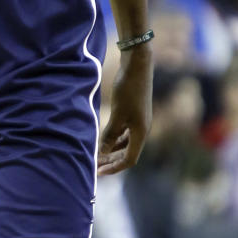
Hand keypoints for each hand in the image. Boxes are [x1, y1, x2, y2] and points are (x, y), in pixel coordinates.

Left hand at [98, 47, 152, 174]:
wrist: (138, 65)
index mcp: (141, 132)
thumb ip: (110, 135)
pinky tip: (104, 138)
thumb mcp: (117, 114)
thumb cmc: (128, 89)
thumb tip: (102, 153)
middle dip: (111, 161)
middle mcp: (142, 129)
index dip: (114, 168)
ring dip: (112, 150)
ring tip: (97, 154)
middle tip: (94, 166)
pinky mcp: (135, 112)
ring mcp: (139, 121)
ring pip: (126, 143)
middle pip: (127, 153)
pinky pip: (125, 132)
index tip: (99, 172)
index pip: (129, 160)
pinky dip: (115, 139)